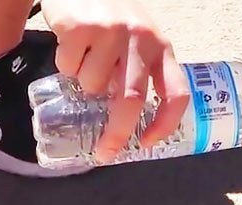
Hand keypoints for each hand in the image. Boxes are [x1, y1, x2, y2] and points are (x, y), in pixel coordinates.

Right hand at [41, 0, 189, 161]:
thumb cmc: (113, 15)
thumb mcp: (138, 39)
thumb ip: (139, 71)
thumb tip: (128, 121)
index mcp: (161, 48)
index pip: (176, 92)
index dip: (165, 123)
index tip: (147, 142)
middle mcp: (141, 40)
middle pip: (131, 100)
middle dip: (116, 133)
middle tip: (105, 152)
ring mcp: (111, 32)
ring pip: (93, 85)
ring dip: (84, 85)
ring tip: (85, 61)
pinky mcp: (81, 27)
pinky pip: (68, 67)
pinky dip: (65, 65)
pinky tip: (71, 46)